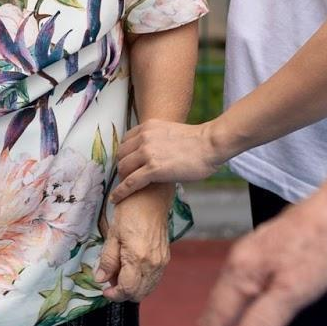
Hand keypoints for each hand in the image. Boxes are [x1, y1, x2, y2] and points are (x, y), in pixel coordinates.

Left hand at [95, 183, 173, 301]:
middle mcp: (153, 264)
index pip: (127, 290)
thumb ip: (107, 260)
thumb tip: (101, 279)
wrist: (151, 197)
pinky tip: (132, 269)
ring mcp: (162, 262)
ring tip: (120, 273)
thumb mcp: (113, 234)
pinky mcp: (165, 258)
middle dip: (122, 293)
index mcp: (138, 258)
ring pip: (148, 289)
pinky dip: (142, 281)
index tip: (104, 290)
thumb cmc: (130, 211)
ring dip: (133, 288)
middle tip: (110, 280)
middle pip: (138, 294)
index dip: (114, 295)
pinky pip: (154, 279)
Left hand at [113, 120, 228, 202]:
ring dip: (121, 179)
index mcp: (148, 126)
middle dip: (122, 167)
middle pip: (121, 154)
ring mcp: (147, 153)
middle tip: (127, 178)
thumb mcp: (171, 132)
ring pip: (123, 168)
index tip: (127, 164)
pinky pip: (130, 182)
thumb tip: (157, 152)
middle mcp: (144, 137)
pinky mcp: (153, 169)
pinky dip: (121, 192)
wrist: (210, 144)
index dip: (125, 154)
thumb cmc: (199, 141)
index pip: (125, 141)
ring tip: (122, 190)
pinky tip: (116, 199)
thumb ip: (159, 139)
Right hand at [192, 196, 326, 325]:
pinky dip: (232, 304)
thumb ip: (265, 321)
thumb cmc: (317, 250)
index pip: (217, 319)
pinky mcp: (264, 249)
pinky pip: (238, 284)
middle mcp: (239, 262)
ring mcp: (250, 253)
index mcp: (241, 274)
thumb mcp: (293, 292)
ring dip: (219, 321)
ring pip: (226, 293)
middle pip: (216, 306)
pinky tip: (242, 305)